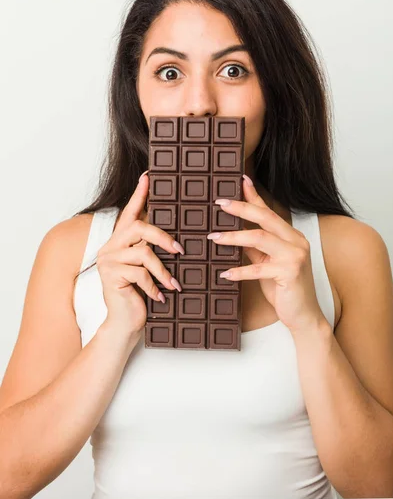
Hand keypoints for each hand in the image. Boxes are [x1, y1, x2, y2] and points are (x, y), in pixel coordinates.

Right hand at [96, 170, 182, 338]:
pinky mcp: (111, 275)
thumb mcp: (147, 269)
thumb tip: (177, 238)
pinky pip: (140, 274)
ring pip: (142, 253)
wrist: (124, 323)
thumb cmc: (139, 295)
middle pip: (138, 227)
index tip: (149, 176)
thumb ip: (152, 250)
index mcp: (120, 241)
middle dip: (162, 236)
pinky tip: (160, 296)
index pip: (129, 212)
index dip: (140, 194)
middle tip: (179, 250)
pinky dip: (154, 286)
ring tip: (173, 283)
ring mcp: (108, 260)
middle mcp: (110, 246)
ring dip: (162, 270)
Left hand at [207, 176, 326, 333]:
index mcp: (291, 236)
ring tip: (213, 238)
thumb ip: (255, 247)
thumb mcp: (267, 263)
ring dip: (233, 237)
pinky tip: (225, 274)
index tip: (239, 181)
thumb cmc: (285, 289)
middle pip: (265, 218)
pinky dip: (239, 271)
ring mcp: (295, 256)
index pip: (269, 211)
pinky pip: (258, 269)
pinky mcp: (290, 273)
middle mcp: (296, 241)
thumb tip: (235, 232)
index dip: (253, 196)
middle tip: (219, 203)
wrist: (304, 316)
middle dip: (241, 208)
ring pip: (260, 238)